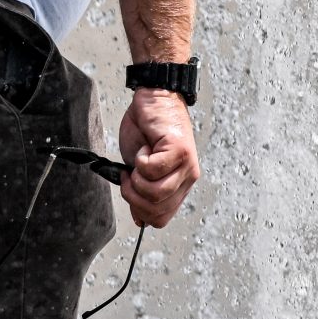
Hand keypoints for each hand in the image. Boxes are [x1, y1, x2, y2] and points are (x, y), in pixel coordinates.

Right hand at [117, 89, 199, 227]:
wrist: (153, 99)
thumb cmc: (145, 131)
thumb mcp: (139, 169)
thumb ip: (142, 193)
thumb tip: (139, 219)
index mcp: (180, 185)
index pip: (161, 218)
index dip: (140, 211)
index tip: (130, 191)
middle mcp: (188, 178)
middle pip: (157, 209)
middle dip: (133, 195)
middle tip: (129, 175)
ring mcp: (187, 165)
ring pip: (156, 192)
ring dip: (137, 178)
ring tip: (138, 161)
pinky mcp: (180, 150)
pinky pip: (153, 170)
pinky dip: (140, 161)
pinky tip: (145, 148)